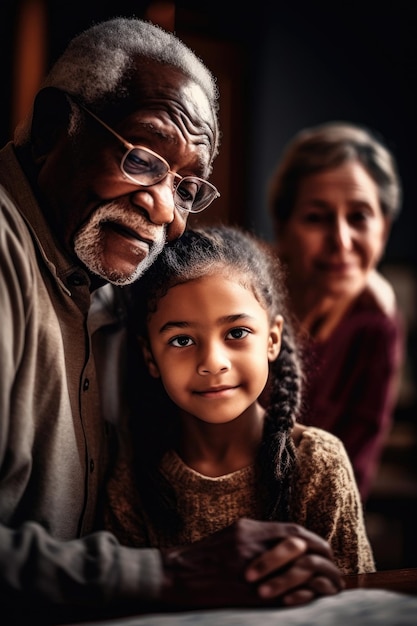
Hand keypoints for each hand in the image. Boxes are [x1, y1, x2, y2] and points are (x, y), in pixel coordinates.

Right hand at [159, 518, 343, 608]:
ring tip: (327, 586)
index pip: (294, 531)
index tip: (324, 551)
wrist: (175, 575)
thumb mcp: (232, 535)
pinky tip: (309, 598)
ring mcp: (249, 570)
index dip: (314, 541)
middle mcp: (251, 545)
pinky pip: (282, 596)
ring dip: (316, 580)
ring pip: (296, 572)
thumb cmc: (204, 556)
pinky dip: (299, 596)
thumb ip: (259, 536)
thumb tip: (289, 541)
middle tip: (332, 571)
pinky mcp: (245, 594)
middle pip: (301, 548)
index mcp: (249, 529)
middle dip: (322, 560)